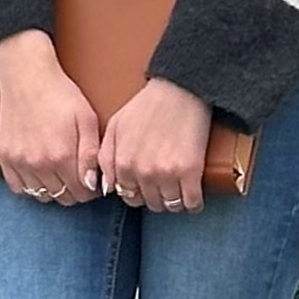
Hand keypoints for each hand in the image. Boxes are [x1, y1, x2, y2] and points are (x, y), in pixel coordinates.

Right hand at [0, 31, 101, 205]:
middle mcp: (39, 164)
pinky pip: (17, 187)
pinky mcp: (5, 156)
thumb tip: (92, 184)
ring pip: (42, 195)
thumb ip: (92, 155)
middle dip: (75, 190)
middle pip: (63, 197)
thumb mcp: (87, 119)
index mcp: (62, 156)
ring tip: (59, 171)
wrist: (27, 75)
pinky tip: (38, 172)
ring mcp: (19, 161)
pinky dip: (30, 185)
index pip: (82, 193)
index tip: (92, 178)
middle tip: (76, 173)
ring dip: (54, 189)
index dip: (92, 188)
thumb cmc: (60, 94)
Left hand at [99, 78, 210, 213]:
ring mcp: (165, 174)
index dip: (137, 191)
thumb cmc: (145, 108)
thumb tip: (106, 188)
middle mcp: (141, 172)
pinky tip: (192, 191)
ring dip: (174, 199)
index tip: (146, 183)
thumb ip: (105, 158)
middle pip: (149, 203)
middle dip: (155, 195)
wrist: (178, 92)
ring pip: (170, 206)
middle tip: (163, 181)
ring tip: (178, 184)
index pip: (127, 196)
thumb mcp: (114, 128)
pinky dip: (193, 202)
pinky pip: (192, 204)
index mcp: (121, 162)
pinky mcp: (190, 173)